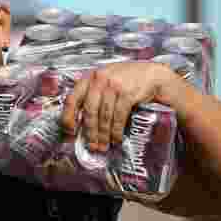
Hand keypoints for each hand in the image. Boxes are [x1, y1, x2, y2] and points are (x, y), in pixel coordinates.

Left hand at [60, 61, 182, 151]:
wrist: (152, 75)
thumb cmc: (127, 79)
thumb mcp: (106, 80)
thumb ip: (92, 93)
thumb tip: (79, 117)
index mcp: (90, 77)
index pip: (73, 97)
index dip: (69, 116)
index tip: (70, 131)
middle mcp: (100, 79)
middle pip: (90, 110)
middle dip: (90, 131)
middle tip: (91, 145)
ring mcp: (113, 86)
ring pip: (104, 115)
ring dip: (103, 134)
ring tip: (103, 145)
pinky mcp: (127, 93)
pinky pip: (118, 116)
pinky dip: (116, 130)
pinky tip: (116, 138)